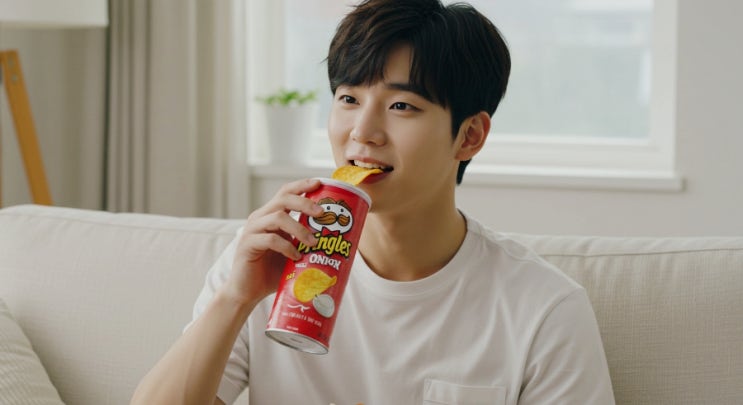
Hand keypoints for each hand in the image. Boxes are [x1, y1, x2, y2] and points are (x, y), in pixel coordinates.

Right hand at [223, 178, 322, 306]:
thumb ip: (308, 244)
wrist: (248, 292)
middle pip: (283, 199)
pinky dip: (287, 246)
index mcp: (271, 216)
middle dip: (305, 202)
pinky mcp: (247, 245)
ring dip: (299, 229)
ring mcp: (252, 230)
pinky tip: (296, 257)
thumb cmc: (272, 273)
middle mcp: (260, 218)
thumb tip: (340, 244)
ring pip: (278, 217)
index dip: (302, 185)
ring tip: (313, 242)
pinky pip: (270, 239)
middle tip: (322, 213)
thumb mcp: (294, 253)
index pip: (286, 193)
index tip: (320, 183)